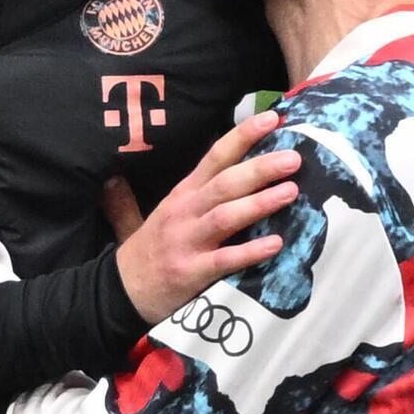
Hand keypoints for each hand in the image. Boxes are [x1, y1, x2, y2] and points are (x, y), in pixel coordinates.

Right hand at [112, 110, 300, 324]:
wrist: (120, 294)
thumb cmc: (146, 251)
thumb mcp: (156, 213)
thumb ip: (171, 188)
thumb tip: (129, 169)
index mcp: (182, 194)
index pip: (214, 157)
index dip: (242, 136)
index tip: (272, 119)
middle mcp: (184, 212)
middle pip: (225, 184)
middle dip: (260, 168)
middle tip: (293, 159)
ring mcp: (187, 242)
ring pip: (225, 216)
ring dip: (258, 203)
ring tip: (291, 193)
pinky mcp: (190, 272)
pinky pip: (224, 260)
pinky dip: (250, 251)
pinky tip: (276, 244)